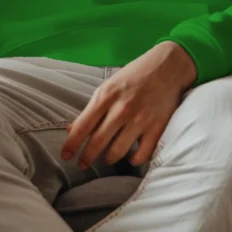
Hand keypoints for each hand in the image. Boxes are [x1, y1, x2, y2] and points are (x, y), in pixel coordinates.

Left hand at [61, 41, 196, 169]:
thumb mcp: (108, 86)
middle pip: (98, 142)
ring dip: (108, 158)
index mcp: (106, 95)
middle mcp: (122, 109)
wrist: (166, 67)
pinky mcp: (157, 128)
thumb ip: (92, 108)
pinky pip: (141, 155)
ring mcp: (140, 119)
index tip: (65, 155)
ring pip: (118, 151)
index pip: (83, 125)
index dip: (72, 143)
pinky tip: (130, 156)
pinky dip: (133, 160)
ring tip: (106, 158)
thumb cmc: (133, 76)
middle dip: (87, 157)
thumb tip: (72, 129)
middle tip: (82, 164)